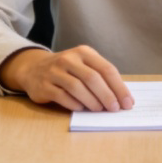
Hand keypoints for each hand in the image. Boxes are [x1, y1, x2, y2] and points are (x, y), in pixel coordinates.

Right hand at [0, 46, 132, 111]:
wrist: (34, 68)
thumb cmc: (67, 69)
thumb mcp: (83, 65)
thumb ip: (100, 77)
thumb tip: (121, 98)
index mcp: (84, 52)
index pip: (106, 69)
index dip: (119, 87)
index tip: (128, 102)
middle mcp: (69, 59)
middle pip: (93, 78)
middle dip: (107, 95)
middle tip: (115, 109)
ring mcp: (55, 71)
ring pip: (77, 87)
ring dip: (92, 101)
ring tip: (100, 110)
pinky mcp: (44, 85)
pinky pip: (62, 96)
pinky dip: (74, 104)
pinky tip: (81, 108)